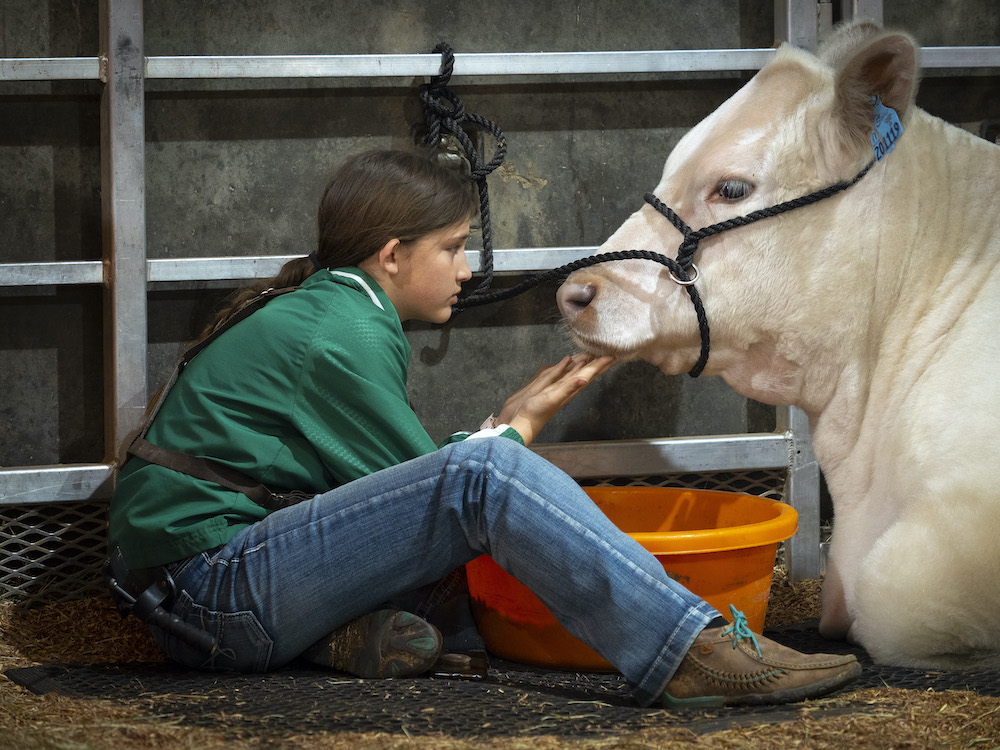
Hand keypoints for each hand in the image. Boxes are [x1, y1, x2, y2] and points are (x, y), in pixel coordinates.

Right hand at [497, 353, 615, 445]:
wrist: (523, 421)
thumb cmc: (536, 411)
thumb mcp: (553, 398)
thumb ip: (568, 388)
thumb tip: (584, 379)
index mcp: (571, 388)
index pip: (590, 373)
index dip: (601, 364)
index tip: (613, 355)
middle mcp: (568, 387)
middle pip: (588, 372)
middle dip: (599, 363)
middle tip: (611, 353)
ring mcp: (561, 387)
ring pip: (578, 372)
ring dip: (587, 363)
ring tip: (596, 354)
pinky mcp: (552, 388)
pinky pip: (566, 373)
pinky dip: (572, 366)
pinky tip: (572, 361)